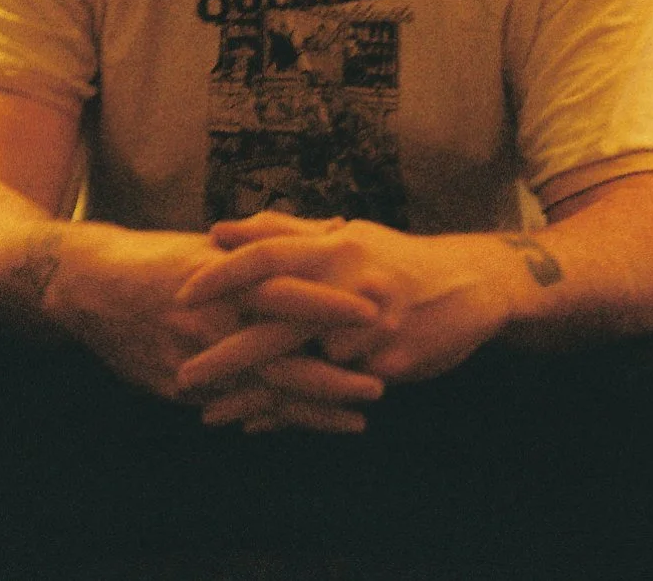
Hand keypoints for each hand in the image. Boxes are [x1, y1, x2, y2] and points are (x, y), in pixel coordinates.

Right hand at [47, 221, 383, 430]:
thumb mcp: (217, 241)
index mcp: (223, 274)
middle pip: (278, 352)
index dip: (329, 304)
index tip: (375, 312)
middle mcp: (211, 317)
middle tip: (380, 385)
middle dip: (331, 373)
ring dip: (313, 408)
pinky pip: (235, 407)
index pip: (285, 289)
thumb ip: (279, 238)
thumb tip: (338, 226)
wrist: (91, 287)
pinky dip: (273, 418)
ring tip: (359, 418)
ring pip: (262, 390)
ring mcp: (194, 356)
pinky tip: (308, 425)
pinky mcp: (179, 386)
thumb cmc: (163, 257)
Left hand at [175, 212, 517, 386]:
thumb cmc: (395, 260)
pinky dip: (292, 412)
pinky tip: (257, 422)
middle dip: (227, 352)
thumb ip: (282, 233)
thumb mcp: (344, 237)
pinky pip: (331, 395)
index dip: (226, 273)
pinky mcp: (390, 366)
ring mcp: (371, 330)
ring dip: (253, 395)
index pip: (270, 255)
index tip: (183, 291)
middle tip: (180, 374)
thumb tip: (221, 228)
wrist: (472, 286)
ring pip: (303, 369)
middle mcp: (349, 286)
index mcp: (334, 248)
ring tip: (208, 414)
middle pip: (278, 321)